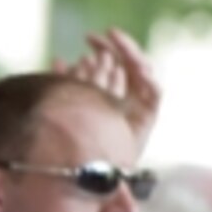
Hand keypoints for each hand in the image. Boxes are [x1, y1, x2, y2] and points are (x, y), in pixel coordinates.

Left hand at [53, 28, 160, 151]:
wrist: (88, 175)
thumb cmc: (74, 144)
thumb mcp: (68, 109)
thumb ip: (65, 86)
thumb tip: (57, 59)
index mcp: (106, 92)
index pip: (110, 61)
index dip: (102, 46)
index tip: (89, 37)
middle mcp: (124, 96)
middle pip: (127, 63)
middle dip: (116, 46)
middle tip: (101, 37)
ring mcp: (137, 105)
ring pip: (142, 71)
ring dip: (132, 55)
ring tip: (120, 47)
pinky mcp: (148, 117)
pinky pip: (154, 93)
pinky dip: (149, 80)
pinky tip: (140, 70)